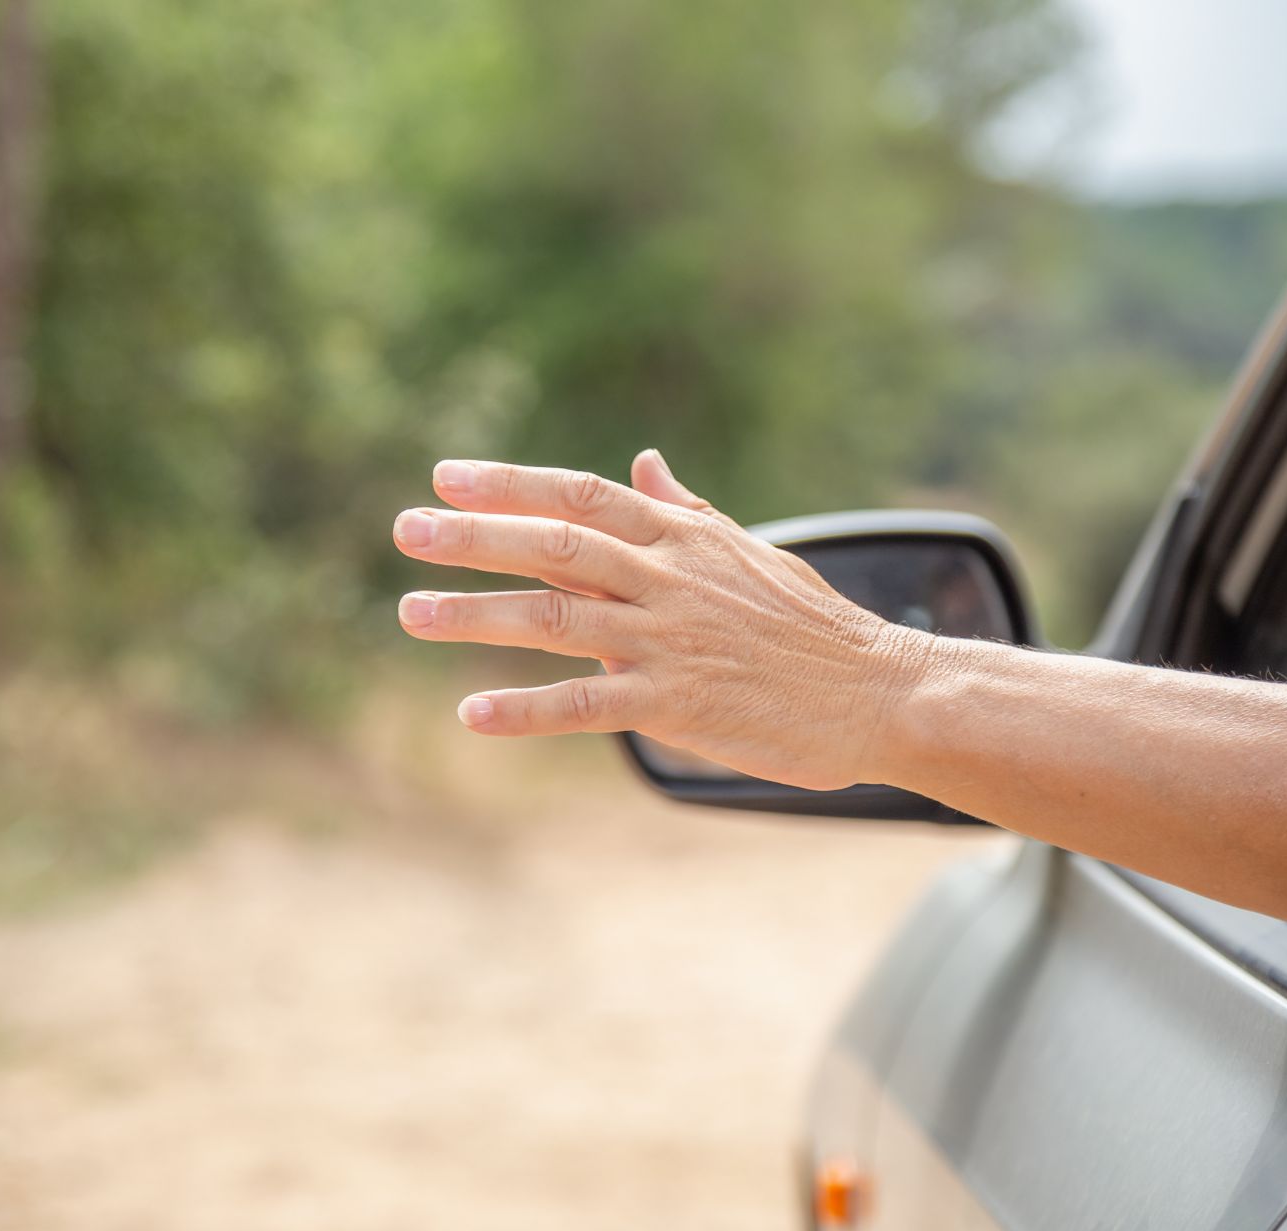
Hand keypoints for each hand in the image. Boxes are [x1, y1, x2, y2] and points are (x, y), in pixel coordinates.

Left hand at [391, 450, 933, 789]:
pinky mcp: (676, 704)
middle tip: (406, 530)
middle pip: (554, 544)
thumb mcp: (750, 552)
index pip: (581, 496)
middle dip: (475, 535)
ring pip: (556, 618)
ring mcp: (668, 640)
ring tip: (411, 613)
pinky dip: (526, 709)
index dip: (510, 483)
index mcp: (682, 538)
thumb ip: (686, 511)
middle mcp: (667, 579)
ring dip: (476, 615)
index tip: (445, 476)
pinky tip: (471, 713)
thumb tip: (645, 461)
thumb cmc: (812, 625)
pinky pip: (586, 703)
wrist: (880, 691)